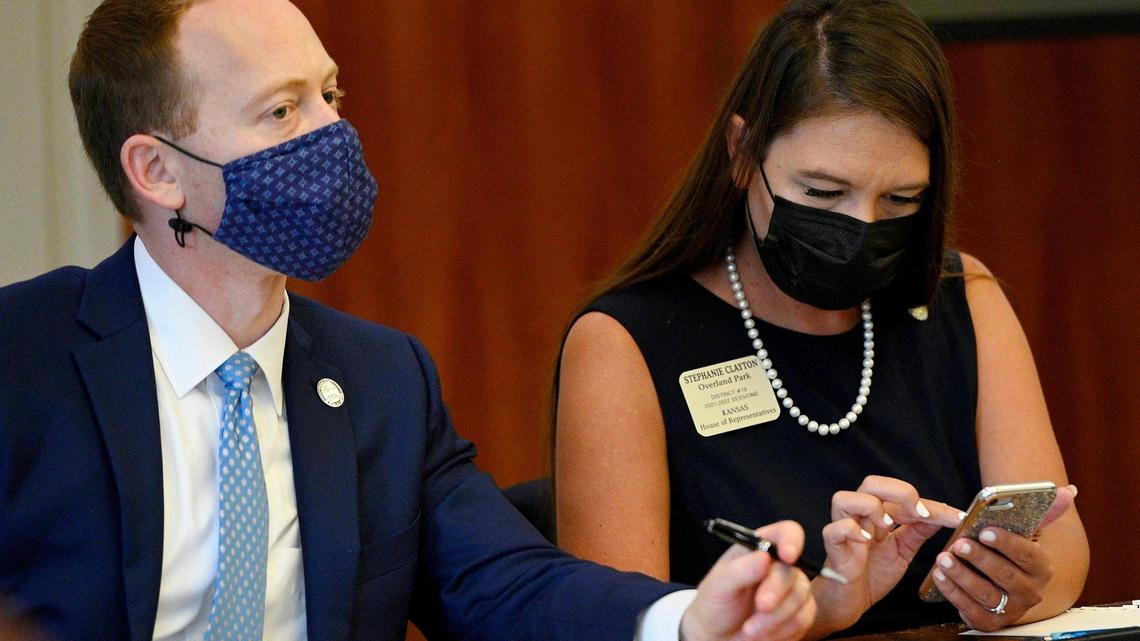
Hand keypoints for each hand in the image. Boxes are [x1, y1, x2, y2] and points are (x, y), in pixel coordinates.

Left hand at [680, 520, 815, 640]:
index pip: (785, 533)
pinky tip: (763, 635)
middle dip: (776, 590)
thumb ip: (739, 571)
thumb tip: (764, 558)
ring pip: (801, 596)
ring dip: (775, 617)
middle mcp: (778, 566)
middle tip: (761, 606)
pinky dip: (782, 630)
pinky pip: (803, 618)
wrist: (718, 638)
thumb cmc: (715, 604)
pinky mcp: (799, 613)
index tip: (787, 556)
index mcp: (758, 548)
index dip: (791, 540)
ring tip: (750, 630)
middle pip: (793, 570)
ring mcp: (791, 590)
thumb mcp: (718, 586)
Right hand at [810, 476, 962, 635]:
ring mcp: (843, 530)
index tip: (958, 517)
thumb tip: (943, 515)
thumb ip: (918, 531)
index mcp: (877, 514)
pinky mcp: (833, 548)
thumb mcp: (903, 551)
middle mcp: (859, 517)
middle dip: (900, 493)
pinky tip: (866, 541)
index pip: (904, 497)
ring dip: (871, 508)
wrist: (851, 602)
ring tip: (887, 529)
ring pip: (845, 498)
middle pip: (871, 483)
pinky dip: (851, 531)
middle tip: (919, 514)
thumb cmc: (872, 574)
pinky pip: (834, 529)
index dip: (933, 505)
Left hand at [928, 485, 1075, 630]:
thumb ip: (1043, 513)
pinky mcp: (989, 622)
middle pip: (1005, 575)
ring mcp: (1010, 609)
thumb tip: (1067, 491)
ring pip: (986, 593)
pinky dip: (952, 592)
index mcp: (1041, 568)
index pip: (1028, 555)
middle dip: (980, 558)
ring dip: (962, 575)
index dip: (1007, 543)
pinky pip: (969, 609)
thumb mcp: (1023, 534)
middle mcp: (1030, 592)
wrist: (999, 585)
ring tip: (943, 558)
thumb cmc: (1008, 554)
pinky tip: (940, 576)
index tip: (985, 531)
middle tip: (959, 544)